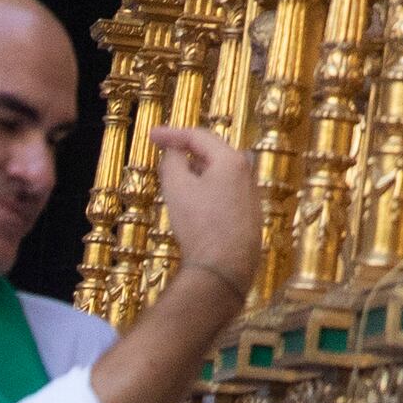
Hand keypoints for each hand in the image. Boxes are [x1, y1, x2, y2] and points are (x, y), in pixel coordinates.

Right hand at [150, 124, 264, 297]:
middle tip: (164, 153)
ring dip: (197, 172)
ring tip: (175, 179)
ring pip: (220, 175)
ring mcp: (252, 197)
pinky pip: (225, 194)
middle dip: (187, 151)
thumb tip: (175, 151)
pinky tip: (194, 204)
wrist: (225, 269)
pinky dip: (207, 190)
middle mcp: (247, 174)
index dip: (172, 133)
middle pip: (214, 153)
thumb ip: (173, 161)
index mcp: (231, 161)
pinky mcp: (250, 219)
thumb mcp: (177, 188)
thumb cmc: (200, 224)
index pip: (199, 136)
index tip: (151, 136)